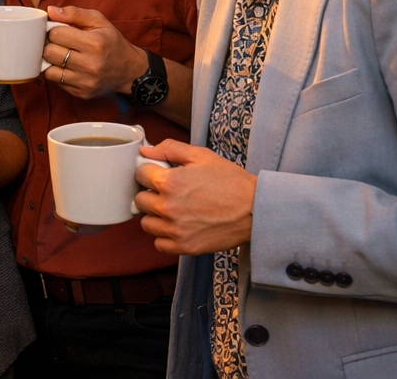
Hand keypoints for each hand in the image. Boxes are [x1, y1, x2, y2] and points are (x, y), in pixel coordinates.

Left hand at [41, 6, 148, 100]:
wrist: (131, 71)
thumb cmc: (112, 42)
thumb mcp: (99, 21)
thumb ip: (74, 13)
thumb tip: (50, 10)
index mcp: (94, 43)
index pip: (56, 34)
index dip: (54, 30)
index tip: (60, 31)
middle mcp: (90, 64)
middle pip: (49, 52)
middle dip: (51, 45)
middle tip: (59, 44)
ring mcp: (85, 81)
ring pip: (49, 70)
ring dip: (51, 61)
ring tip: (62, 55)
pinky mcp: (82, 93)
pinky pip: (56, 82)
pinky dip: (58, 73)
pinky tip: (68, 67)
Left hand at [134, 140, 256, 254]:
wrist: (257, 210)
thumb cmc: (232, 182)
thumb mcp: (202, 156)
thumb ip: (170, 149)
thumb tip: (146, 150)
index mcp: (170, 182)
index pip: (139, 174)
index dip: (149, 171)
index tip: (159, 174)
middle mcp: (168, 207)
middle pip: (140, 199)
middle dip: (151, 193)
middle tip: (168, 192)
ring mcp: (175, 230)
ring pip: (146, 223)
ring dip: (155, 216)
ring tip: (173, 210)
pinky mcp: (185, 247)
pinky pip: (159, 244)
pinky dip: (165, 236)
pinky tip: (178, 226)